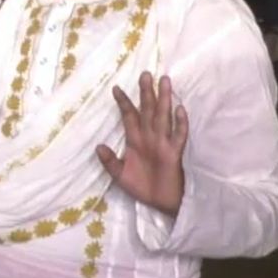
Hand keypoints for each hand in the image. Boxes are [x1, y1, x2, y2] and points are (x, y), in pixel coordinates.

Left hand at [98, 72, 188, 215]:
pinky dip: (180, 123)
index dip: (123, 103)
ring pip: (163, 117)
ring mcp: (163, 144)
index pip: (129, 116)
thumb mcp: (119, 174)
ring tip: (164, 82)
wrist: (160, 204)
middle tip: (145, 74)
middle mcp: (149, 138)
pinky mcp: (174, 153)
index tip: (115, 88)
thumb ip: (110, 161)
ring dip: (163, 100)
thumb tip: (98, 146)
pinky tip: (180, 109)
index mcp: (135, 140)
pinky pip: (178, 136)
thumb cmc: (142, 186)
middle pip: (147, 111)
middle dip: (146, 93)